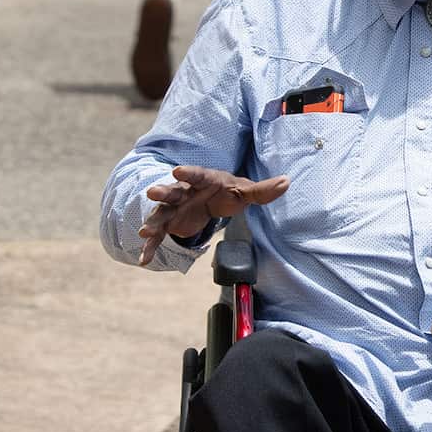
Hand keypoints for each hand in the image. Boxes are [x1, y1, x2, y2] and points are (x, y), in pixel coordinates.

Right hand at [136, 165, 287, 265]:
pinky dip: (151, 247)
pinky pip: (160, 235)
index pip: (196, 175)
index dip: (188, 173)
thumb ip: (264, 189)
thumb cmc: (228, 191)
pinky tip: (144, 260)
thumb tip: (287, 182)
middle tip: (152, 192)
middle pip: (173, 191)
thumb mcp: (245, 191)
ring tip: (143, 232)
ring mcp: (175, 207)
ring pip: (162, 213)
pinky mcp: (171, 223)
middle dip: (163, 192)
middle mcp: (185, 192)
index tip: (177, 171)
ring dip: (152, 221)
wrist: (211, 198)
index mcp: (203, 180)